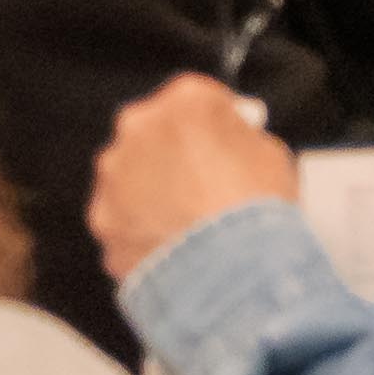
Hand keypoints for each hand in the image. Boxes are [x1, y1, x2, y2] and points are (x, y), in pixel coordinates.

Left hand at [91, 74, 305, 282]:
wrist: (230, 274)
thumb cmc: (253, 211)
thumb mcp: (270, 157)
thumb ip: (240, 141)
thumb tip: (233, 150)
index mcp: (185, 103)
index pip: (194, 100)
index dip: (211, 123)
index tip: (222, 140)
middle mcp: (138, 131)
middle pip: (153, 136)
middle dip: (172, 156)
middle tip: (203, 185)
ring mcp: (114, 179)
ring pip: (130, 180)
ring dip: (151, 195)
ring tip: (187, 227)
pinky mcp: (103, 224)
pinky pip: (123, 222)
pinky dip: (141, 234)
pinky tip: (172, 252)